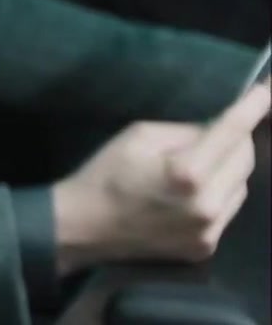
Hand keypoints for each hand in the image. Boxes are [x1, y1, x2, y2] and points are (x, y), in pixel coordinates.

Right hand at [52, 82, 269, 274]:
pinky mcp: (207, 247)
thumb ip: (184, 132)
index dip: (253, 108)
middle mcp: (207, 204)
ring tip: (197, 167)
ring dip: (228, 169)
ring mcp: (210, 230)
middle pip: (246, 159)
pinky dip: (217, 194)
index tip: (267, 90)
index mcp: (187, 172)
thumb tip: (217, 130)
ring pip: (241, 186)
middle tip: (216, 132)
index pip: (232, 131)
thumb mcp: (138, 137)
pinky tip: (190, 195)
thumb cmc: (105, 175)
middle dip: (237, 139)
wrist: (84, 228)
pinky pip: (227, 209)